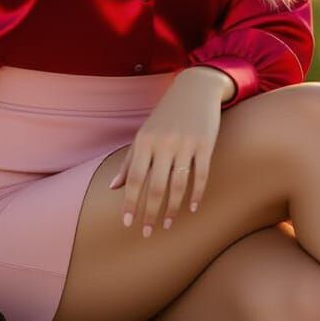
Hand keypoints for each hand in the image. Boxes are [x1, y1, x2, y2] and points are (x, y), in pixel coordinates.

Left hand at [108, 70, 224, 234]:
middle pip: (155, 186)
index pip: (135, 178)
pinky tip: (192, 208)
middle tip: (148, 232)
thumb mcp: (144, 134)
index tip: (127, 224)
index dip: (130, 202)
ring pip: (177, 184)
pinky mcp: (205, 144)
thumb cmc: (166, 115)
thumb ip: (129, 161)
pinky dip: (196, 194)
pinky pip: (200, 174)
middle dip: (150, 212)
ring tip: (167, 224)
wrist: (195, 88)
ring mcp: (185, 143)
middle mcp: (163, 143)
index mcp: (144, 141)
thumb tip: (114, 187)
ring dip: (172, 208)